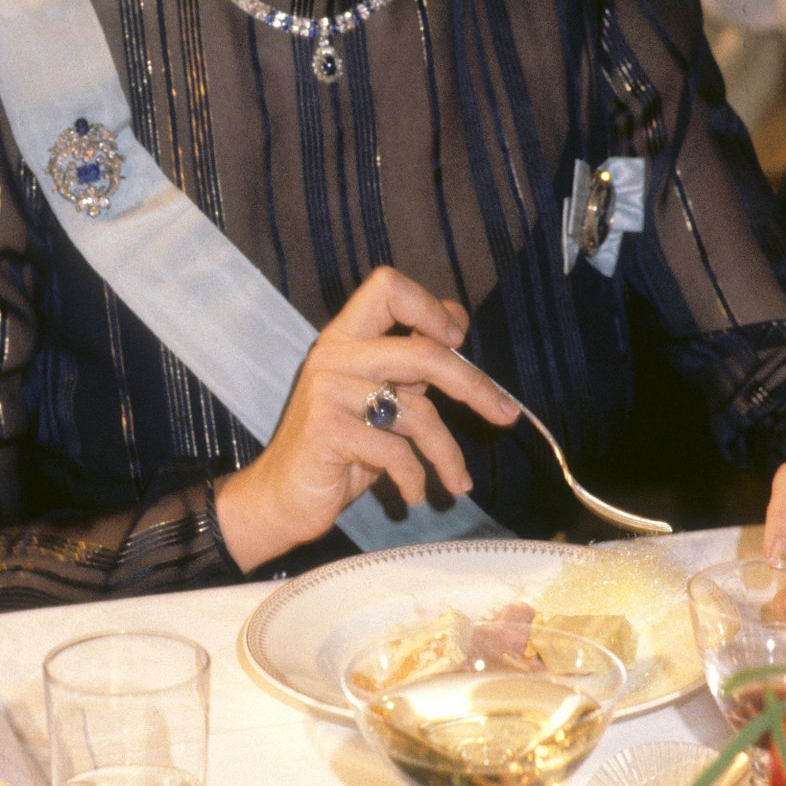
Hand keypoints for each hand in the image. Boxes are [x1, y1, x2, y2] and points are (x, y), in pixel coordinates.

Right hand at [215, 266, 518, 571]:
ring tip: (456, 481)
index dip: (430, 307)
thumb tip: (457, 318)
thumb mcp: (378, 397)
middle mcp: (333, 354)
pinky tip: (414, 494)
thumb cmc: (337, 447)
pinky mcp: (326, 431)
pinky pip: (396, 451)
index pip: (388, 286)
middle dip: (474, 386)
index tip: (458, 340)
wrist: (280, 498)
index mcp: (345, 336)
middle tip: (505, 414)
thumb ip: (410, 361)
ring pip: (417, 412)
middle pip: (422, 352)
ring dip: (447, 454)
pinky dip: (415, 478)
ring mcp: (327, 391)